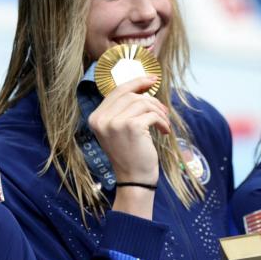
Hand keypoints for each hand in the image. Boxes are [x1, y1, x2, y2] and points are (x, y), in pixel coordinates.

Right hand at [88, 77, 168, 218]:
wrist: (134, 179)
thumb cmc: (129, 155)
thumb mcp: (118, 130)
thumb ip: (122, 110)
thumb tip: (143, 87)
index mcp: (95, 118)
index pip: (117, 91)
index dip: (136, 82)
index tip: (152, 80)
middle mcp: (102, 119)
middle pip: (131, 95)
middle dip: (151, 101)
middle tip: (163, 112)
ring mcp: (115, 123)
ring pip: (143, 103)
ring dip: (158, 112)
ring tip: (164, 124)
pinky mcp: (131, 127)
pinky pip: (152, 114)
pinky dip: (162, 121)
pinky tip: (164, 131)